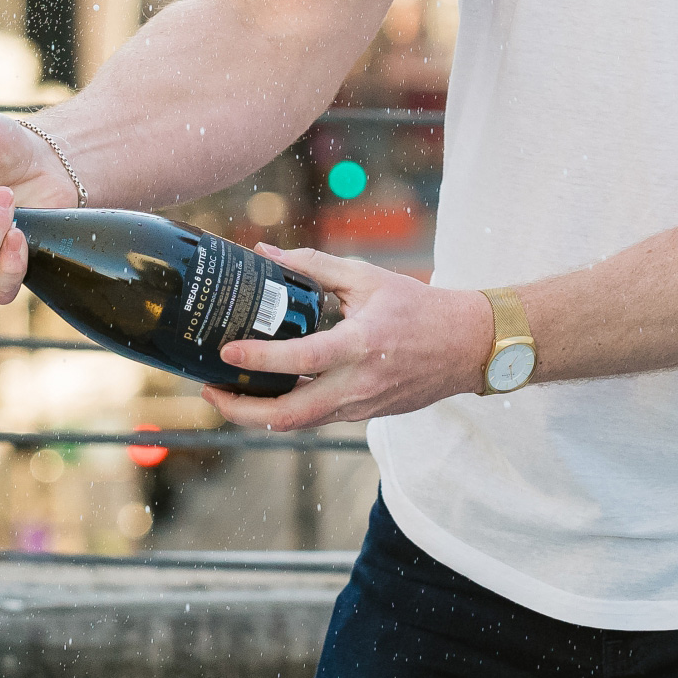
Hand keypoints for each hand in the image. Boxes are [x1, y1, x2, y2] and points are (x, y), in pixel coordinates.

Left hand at [202, 249, 494, 432]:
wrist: (466, 347)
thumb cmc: (418, 307)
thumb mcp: (367, 277)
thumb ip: (313, 266)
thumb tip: (266, 253)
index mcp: (361, 344)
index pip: (301, 359)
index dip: (260, 359)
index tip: (227, 352)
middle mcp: (359, 383)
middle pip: (290, 415)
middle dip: (242, 411)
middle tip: (210, 390)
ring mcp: (362, 406)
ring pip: (299, 424)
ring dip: (258, 415)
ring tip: (227, 394)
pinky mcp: (365, 415)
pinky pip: (317, 419)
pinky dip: (286, 411)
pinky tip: (265, 394)